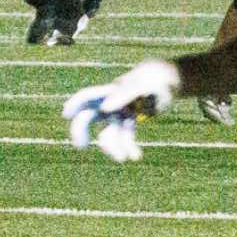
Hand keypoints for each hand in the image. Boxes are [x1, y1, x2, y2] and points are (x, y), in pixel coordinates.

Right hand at [61, 59, 177, 161]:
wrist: (170, 81)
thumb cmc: (155, 78)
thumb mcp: (142, 85)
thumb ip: (123, 94)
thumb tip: (104, 107)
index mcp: (111, 91)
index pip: (88, 96)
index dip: (75, 103)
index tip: (66, 114)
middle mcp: (112, 102)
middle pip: (90, 117)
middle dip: (82, 131)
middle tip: (81, 145)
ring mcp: (120, 112)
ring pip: (109, 132)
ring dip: (115, 147)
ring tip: (124, 158)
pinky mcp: (131, 120)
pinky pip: (125, 137)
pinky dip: (129, 147)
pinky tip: (135, 156)